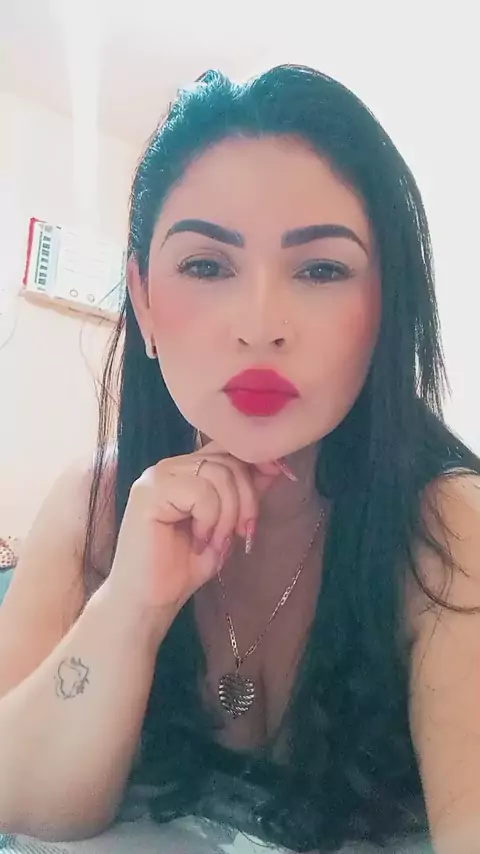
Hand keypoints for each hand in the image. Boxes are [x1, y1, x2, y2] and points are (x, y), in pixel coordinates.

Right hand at [106, 441, 284, 628]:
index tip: (281, 475)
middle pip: (228, 461)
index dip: (256, 460)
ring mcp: (157, 477)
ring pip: (218, 475)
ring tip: (218, 542)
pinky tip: (200, 541)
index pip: (227, 448)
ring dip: (229, 514)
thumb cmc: (183, 567)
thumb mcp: (226, 526)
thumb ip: (244, 494)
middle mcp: (170, 466)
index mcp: (186, 470)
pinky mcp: (150, 492)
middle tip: (242, 534)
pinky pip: (201, 492)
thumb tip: (275, 466)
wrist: (149, 601)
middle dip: (246, 499)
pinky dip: (211, 520)